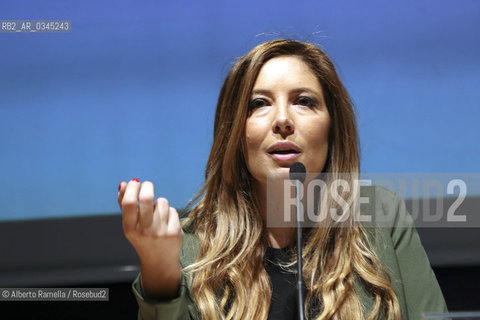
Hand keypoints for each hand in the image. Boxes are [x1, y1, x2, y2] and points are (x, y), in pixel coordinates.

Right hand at [118, 179, 183, 299]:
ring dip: (159, 203)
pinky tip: (166, 223)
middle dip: (147, 186)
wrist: (160, 261)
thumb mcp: (131, 225)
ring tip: (157, 214)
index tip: (134, 182)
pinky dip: (169, 212)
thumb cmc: (142, 238)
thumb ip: (125, 205)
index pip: (129, 203)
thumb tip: (122, 184)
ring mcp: (161, 232)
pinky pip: (172, 210)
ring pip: (161, 202)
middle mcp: (145, 231)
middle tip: (147, 185)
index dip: (131, 188)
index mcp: (130, 229)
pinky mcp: (174, 232)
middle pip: (146, 198)